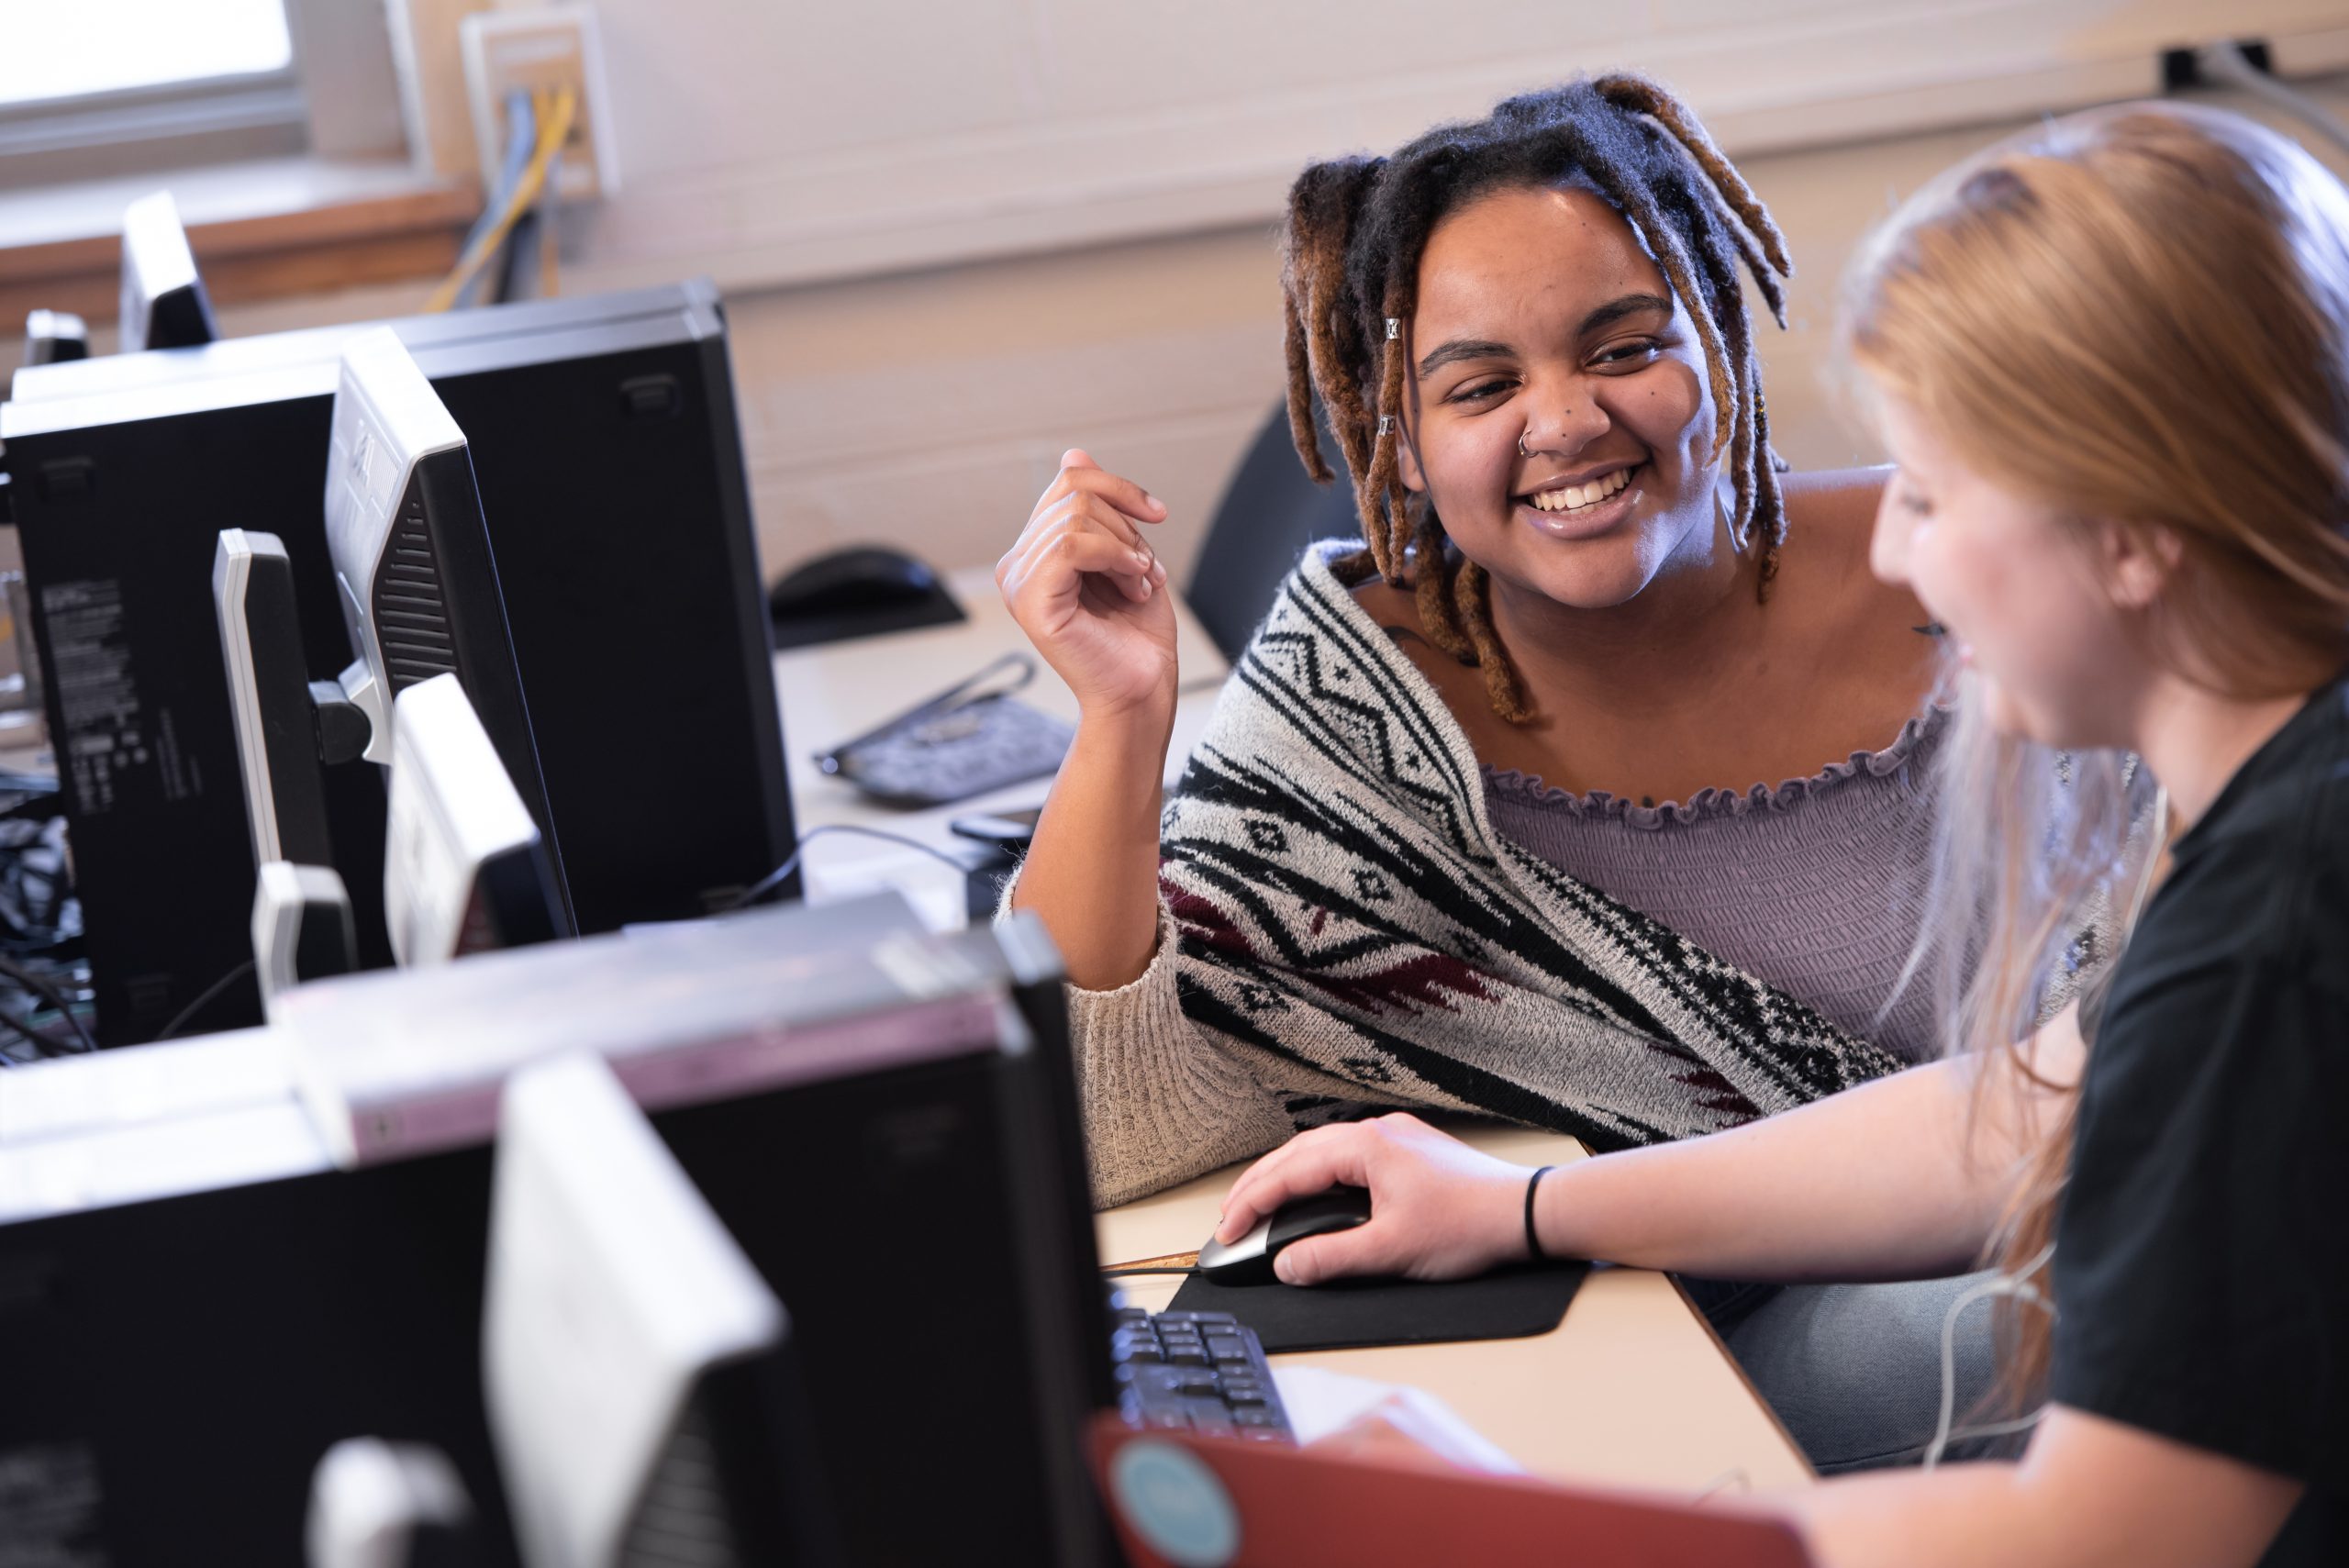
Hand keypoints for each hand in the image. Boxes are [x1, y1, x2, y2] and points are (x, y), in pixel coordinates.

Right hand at [996, 450, 1177, 722]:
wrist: (1142, 691)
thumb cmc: (1136, 635)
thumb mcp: (1126, 554)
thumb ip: (1098, 508)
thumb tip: (1072, 453)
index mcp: (1036, 552)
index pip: (1069, 482)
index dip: (1121, 489)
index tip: (1157, 518)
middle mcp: (1018, 563)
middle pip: (1074, 491)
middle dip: (1127, 525)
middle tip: (1146, 570)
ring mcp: (1018, 581)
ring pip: (1077, 515)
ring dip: (1127, 547)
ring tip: (1139, 583)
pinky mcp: (1030, 600)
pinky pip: (1072, 543)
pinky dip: (1117, 557)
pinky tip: (1133, 585)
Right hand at [1212, 1113, 1534, 1285]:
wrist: (1526, 1213)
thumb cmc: (1469, 1225)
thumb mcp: (1391, 1251)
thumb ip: (1331, 1258)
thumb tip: (1287, 1265)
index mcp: (1365, 1146)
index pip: (1289, 1173)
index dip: (1252, 1204)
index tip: (1228, 1232)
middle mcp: (1376, 1132)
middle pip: (1297, 1154)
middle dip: (1259, 1187)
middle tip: (1230, 1219)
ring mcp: (1394, 1138)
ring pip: (1320, 1152)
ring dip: (1286, 1178)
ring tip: (1260, 1206)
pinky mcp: (1409, 1151)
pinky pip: (1346, 1156)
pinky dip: (1316, 1175)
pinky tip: (1312, 1194)